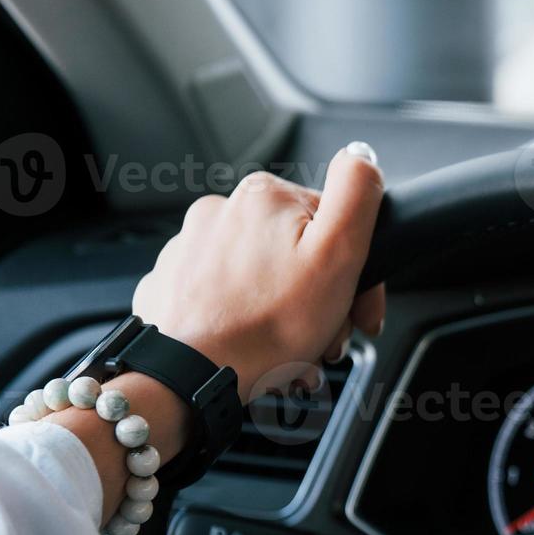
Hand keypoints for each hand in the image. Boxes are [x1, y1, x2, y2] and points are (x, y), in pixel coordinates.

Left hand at [131, 142, 387, 402]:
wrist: (190, 378)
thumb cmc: (267, 327)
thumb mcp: (338, 253)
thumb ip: (356, 193)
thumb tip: (361, 156)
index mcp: (265, 197)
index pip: (334, 227)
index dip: (358, 275)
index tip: (360, 316)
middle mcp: (221, 212)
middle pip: (296, 255)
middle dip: (321, 301)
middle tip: (324, 341)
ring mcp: (190, 249)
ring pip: (262, 281)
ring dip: (286, 318)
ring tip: (291, 355)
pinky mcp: (172, 285)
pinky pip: (225, 301)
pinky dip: (246, 324)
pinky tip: (256, 351)